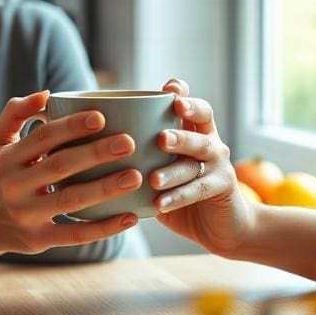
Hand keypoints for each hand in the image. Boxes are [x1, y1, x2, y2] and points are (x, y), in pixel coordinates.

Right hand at [0, 91, 142, 253]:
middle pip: (60, 166)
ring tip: (136, 177)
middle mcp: (15, 186)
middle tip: (129, 143)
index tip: (102, 117)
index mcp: (9, 158)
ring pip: (71, 200)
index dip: (71, 126)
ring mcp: (27, 215)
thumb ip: (15, 112)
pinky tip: (131, 217)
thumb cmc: (1, 173)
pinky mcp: (39, 240)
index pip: (43, 137)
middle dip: (96, 153)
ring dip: (105, 188)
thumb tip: (46, 94)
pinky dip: (105, 228)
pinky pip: (76, 235)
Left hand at [150, 78, 256, 256]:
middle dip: (180, 130)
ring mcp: (219, 162)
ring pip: (200, 156)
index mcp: (194, 131)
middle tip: (160, 139)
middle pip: (201, 122)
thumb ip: (139, 158)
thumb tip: (91, 149)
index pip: (191, 104)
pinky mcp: (224, 186)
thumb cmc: (180, 193)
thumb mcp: (160, 171)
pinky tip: (159, 204)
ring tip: (153, 178)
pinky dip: (178, 197)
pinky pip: (200, 189)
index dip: (183, 94)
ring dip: (175, 168)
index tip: (168, 89)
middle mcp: (209, 140)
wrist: (222, 225)